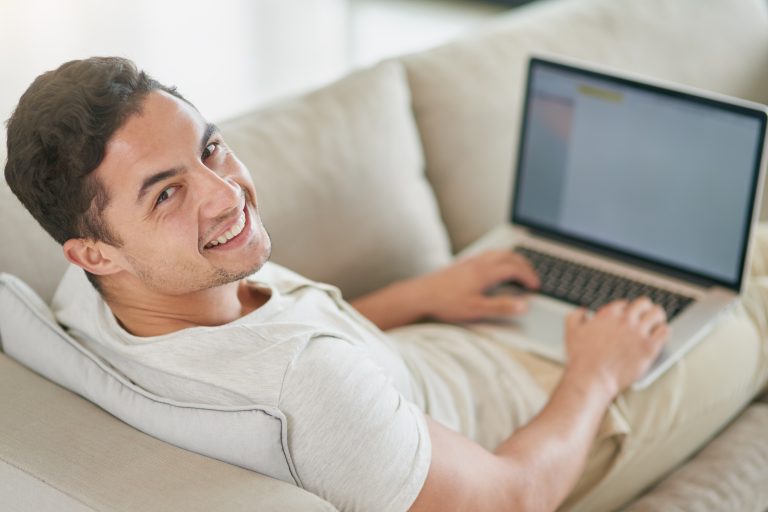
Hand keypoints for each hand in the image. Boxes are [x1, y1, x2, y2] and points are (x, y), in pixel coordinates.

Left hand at [417, 249, 539, 321]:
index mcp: (486, 272)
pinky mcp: (463, 263)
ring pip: (498, 253)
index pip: (515, 269)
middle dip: (525, 265)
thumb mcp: (476, 309)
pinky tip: (496, 267)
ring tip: (519, 269)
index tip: (536, 286)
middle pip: (509, 256)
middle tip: (533, 276)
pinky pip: (488, 254)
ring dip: (513, 259)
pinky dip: (500, 258)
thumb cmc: (446, 302)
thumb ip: (501, 307)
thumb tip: (523, 305)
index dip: (529, 276)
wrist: (421, 294)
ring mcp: (471, 261)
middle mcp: (480, 262)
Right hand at [564, 297, 668, 397]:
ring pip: (657, 314)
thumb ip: (575, 316)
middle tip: (646, 314)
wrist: (592, 377)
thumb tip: (582, 311)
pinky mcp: (649, 347)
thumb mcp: (571, 331)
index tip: (625, 316)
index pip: (623, 304)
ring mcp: (639, 333)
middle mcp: (625, 320)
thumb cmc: (581, 358)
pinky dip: (664, 330)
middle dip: (644, 308)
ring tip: (657, 322)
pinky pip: (665, 331)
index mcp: (608, 315)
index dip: (625, 309)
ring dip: (657, 316)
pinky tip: (661, 334)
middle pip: (643, 304)